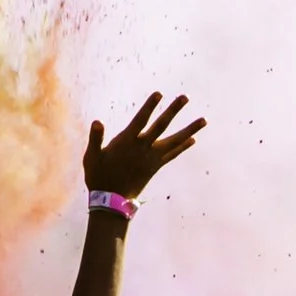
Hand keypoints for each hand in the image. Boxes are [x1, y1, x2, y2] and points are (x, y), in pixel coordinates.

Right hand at [84, 91, 205, 203]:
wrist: (111, 201)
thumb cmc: (99, 177)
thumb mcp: (91, 157)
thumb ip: (95, 139)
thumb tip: (97, 122)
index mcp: (126, 142)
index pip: (140, 120)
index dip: (149, 107)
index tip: (159, 94)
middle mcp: (143, 148)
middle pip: (161, 126)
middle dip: (173, 111)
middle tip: (185, 97)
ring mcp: (151, 158)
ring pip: (174, 141)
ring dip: (189, 130)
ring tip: (204, 120)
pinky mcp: (155, 167)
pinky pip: (172, 155)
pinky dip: (182, 147)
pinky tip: (193, 140)